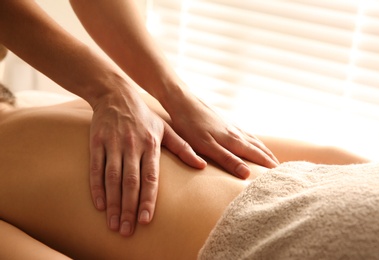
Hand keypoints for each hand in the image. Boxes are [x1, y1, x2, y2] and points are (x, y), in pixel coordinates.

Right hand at [89, 89, 204, 235]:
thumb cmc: (144, 115)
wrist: (116, 95)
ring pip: (112, 178)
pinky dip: (96, 187)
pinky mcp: (97, 143)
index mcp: (151, 145)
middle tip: (127, 230)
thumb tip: (202, 165)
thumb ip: (183, 148)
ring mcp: (113, 144)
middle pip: (131, 182)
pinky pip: (96, 168)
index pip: (151, 177)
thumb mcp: (166, 128)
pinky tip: (99, 205)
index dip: (148, 199)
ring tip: (114, 224)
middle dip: (129, 208)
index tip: (145, 219)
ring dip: (113, 202)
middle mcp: (132, 146)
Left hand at [169, 93, 278, 178]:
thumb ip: (227, 160)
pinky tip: (252, 141)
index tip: (282, 175)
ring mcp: (232, 126)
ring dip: (264, 150)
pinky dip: (254, 141)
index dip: (269, 166)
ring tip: (272, 158)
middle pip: (258, 148)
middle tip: (282, 170)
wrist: (183, 101)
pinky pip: (246, 134)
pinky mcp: (225, 122)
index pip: (257, 156)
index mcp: (234, 141)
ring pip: (253, 140)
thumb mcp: (207, 146)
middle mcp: (237, 133)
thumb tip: (247, 174)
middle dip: (270, 159)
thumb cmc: (191, 126)